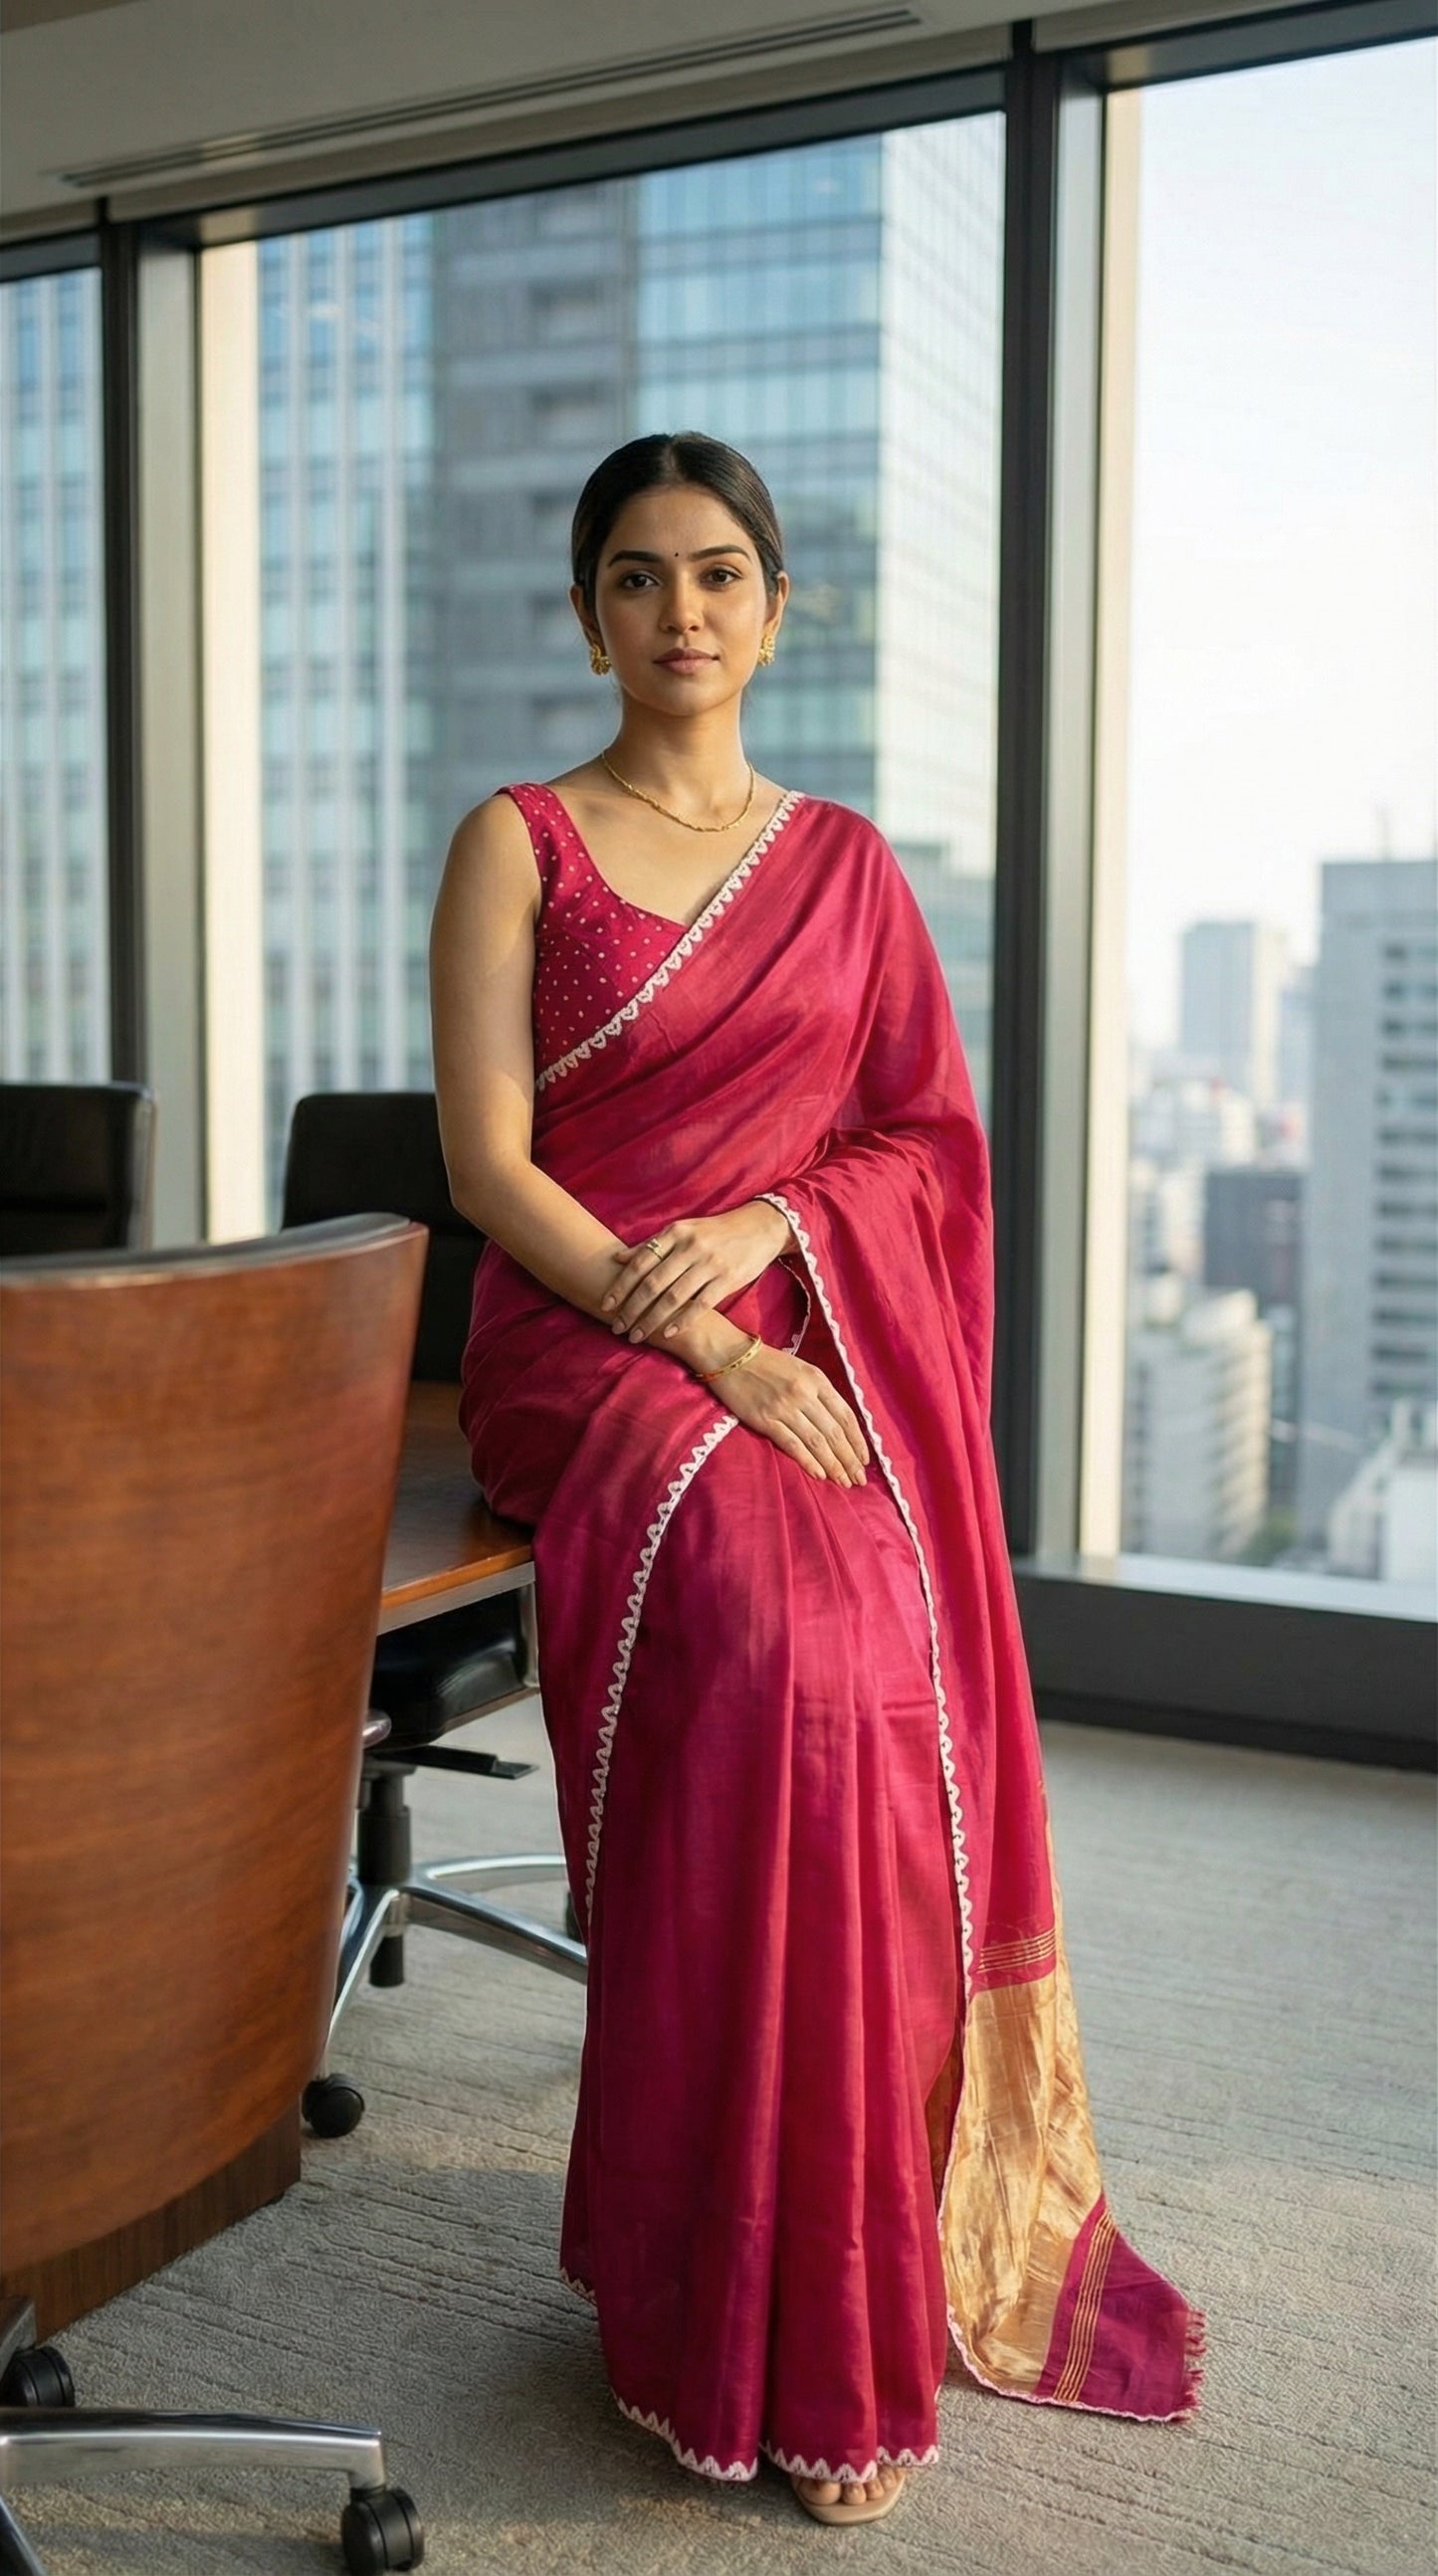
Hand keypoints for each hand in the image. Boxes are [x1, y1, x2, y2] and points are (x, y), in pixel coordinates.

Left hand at [600, 1202, 790, 1344]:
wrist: (759, 1227)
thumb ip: (651, 1245)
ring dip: (652, 1319)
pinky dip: (682, 1320)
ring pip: (673, 1297)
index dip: (621, 1285)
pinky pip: (701, 1304)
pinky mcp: (728, 1279)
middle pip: (653, 1283)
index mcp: (675, 1233)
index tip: (605, 1305)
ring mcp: (710, 1263)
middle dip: (631, 1308)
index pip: (640, 1262)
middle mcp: (690, 1247)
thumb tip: (616, 1258)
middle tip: (617, 1327)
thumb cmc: (714, 1232)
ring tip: (636, 1335)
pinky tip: (668, 1333)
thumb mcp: (682, 1230)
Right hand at [718, 1344, 870, 1487]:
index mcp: (817, 1379)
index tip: (864, 1460)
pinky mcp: (764, 1419)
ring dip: (833, 1465)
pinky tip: (819, 1475)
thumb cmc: (766, 1363)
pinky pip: (791, 1444)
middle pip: (834, 1432)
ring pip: (817, 1442)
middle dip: (849, 1459)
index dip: (858, 1441)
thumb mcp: (801, 1370)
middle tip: (858, 1479)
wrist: (728, 1355)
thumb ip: (820, 1393)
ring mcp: (784, 1407)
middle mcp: (804, 1393)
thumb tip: (838, 1425)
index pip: (845, 1416)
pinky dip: (808, 1461)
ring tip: (843, 1481)